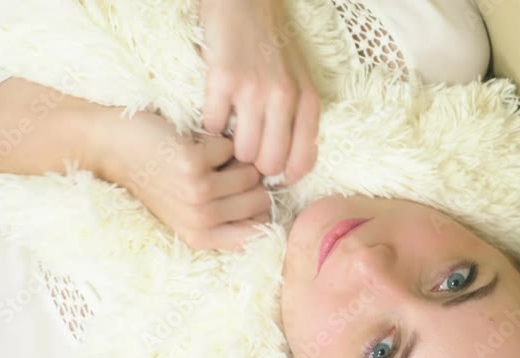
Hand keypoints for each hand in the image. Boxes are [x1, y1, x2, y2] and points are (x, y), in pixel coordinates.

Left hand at [92, 108, 270, 250]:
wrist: (114, 147)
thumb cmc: (158, 176)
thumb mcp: (191, 213)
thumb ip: (229, 221)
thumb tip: (272, 215)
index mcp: (203, 238)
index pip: (261, 232)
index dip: (260, 210)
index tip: (243, 195)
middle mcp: (201, 222)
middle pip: (262, 199)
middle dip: (248, 181)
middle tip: (218, 172)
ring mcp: (196, 194)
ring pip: (251, 173)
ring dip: (234, 159)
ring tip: (206, 158)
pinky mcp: (192, 165)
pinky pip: (231, 148)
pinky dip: (217, 140)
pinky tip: (193, 143)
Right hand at [199, 0, 320, 183]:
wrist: (245, 4)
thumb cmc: (274, 48)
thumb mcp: (300, 83)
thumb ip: (300, 122)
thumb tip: (288, 169)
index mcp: (308, 102)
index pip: (302, 162)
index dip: (283, 178)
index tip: (269, 177)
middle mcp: (285, 98)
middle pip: (269, 164)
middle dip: (254, 166)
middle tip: (245, 154)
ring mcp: (254, 89)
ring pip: (242, 151)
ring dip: (231, 149)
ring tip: (230, 134)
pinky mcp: (223, 80)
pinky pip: (214, 127)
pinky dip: (211, 128)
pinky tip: (215, 114)